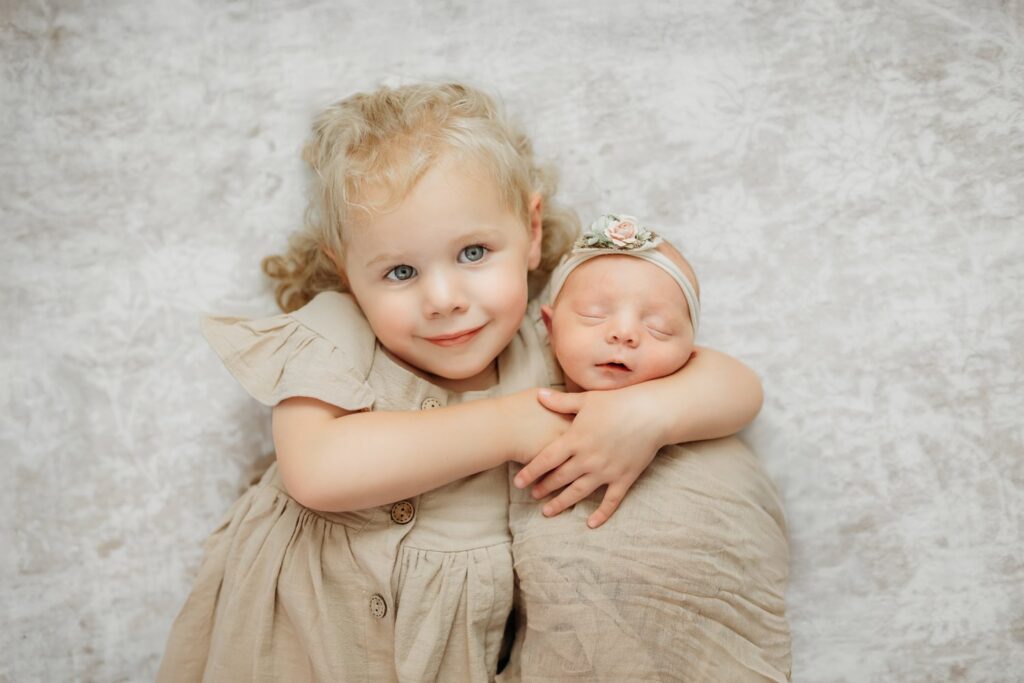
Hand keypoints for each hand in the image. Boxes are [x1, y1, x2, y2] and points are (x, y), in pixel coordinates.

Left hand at [512, 387, 666, 527]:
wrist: (652, 412)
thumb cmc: (618, 402)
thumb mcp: (586, 399)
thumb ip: (561, 401)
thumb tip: (538, 394)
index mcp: (576, 439)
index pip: (546, 460)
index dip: (530, 472)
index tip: (518, 482)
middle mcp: (588, 459)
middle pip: (560, 478)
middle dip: (544, 488)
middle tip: (533, 496)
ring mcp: (606, 471)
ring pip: (579, 492)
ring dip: (562, 503)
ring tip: (548, 512)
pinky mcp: (624, 478)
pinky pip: (611, 500)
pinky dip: (602, 514)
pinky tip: (591, 523)